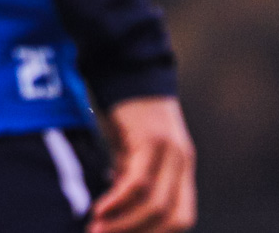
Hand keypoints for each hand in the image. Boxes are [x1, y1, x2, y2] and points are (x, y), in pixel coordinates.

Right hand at [90, 96, 195, 232]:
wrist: (125, 63)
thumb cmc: (123, 108)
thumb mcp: (130, 147)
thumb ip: (129, 172)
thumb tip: (115, 201)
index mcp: (181, 167)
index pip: (180, 218)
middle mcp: (181, 162)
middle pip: (174, 218)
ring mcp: (169, 151)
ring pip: (157, 204)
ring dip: (126, 224)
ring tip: (97, 230)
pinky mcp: (151, 139)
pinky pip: (138, 181)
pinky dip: (119, 201)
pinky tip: (99, 209)